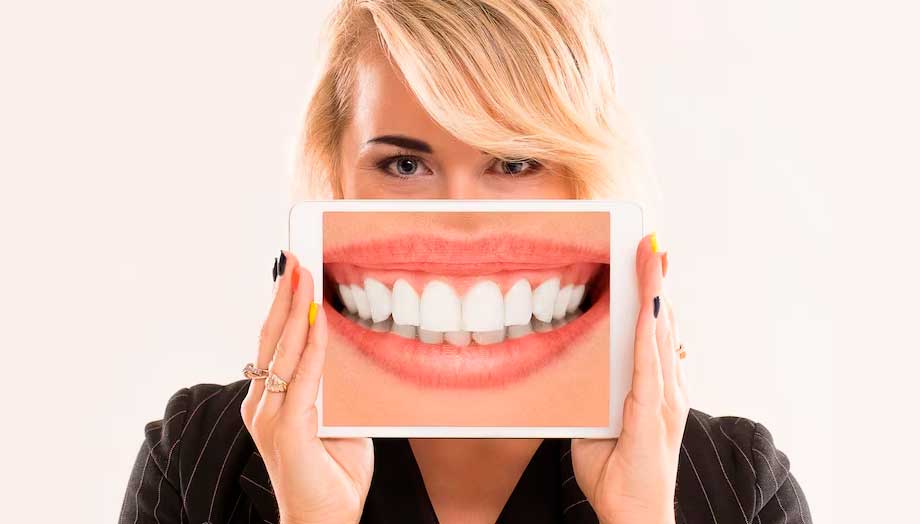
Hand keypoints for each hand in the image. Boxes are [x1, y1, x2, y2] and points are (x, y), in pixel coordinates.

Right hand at [240, 251, 373, 523]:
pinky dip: (313, 345)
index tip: (292, 273)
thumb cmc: (332, 473)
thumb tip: (345, 353)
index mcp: (270, 401)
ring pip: (283, 350)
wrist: (324, 521)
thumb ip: (333, 387)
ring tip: (304, 274)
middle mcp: (262, 405)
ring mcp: (270, 417)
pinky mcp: (286, 430)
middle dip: (283, 294)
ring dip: (296, 308)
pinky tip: (320, 319)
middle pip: (271, 338)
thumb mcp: (335, 419)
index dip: (282, 307)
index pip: (274, 344)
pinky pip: (303, 377)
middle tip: (294, 258)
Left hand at [571, 233, 688, 523]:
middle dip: (655, 279)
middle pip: (661, 322)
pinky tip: (649, 304)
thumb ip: (593, 393)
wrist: (635, 515)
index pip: (653, 331)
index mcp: (653, 388)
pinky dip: (648, 331)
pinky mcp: (652, 413)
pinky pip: (648, 365)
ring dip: (655, 291)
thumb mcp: (598, 423)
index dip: (652, 293)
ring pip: (659, 334)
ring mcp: (664, 399)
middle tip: (650, 240)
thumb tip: (575, 370)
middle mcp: (665, 387)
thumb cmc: (616, 473)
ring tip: (651, 254)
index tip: (646, 258)